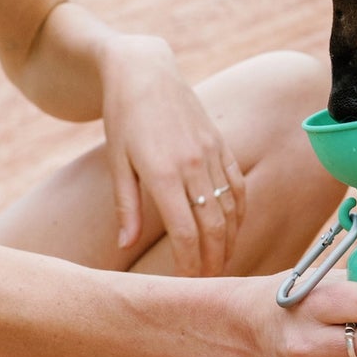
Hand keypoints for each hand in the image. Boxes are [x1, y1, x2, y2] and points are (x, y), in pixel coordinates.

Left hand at [100, 34, 245, 276]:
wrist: (144, 70)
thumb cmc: (123, 117)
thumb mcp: (117, 162)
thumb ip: (125, 207)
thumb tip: (126, 246)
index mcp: (163, 172)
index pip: (186, 233)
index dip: (190, 265)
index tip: (188, 286)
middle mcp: (194, 164)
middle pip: (214, 227)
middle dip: (214, 262)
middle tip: (209, 286)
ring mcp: (212, 153)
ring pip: (231, 209)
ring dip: (229, 241)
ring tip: (221, 264)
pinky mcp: (222, 144)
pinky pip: (238, 186)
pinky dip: (239, 213)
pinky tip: (233, 230)